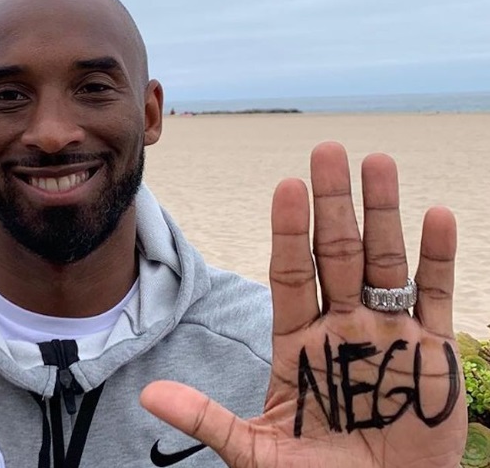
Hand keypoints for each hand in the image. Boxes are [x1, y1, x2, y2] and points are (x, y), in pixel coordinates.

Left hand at [141, 142, 466, 466]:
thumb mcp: (256, 451)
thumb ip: (207, 418)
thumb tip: (149, 394)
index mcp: (297, 342)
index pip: (290, 274)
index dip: (287, 231)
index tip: (285, 186)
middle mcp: (341, 328)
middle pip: (335, 254)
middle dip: (332, 205)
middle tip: (328, 150)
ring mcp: (387, 335)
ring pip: (383, 263)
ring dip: (382, 214)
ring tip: (377, 163)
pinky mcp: (432, 352)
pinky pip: (434, 296)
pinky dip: (437, 258)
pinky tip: (434, 215)